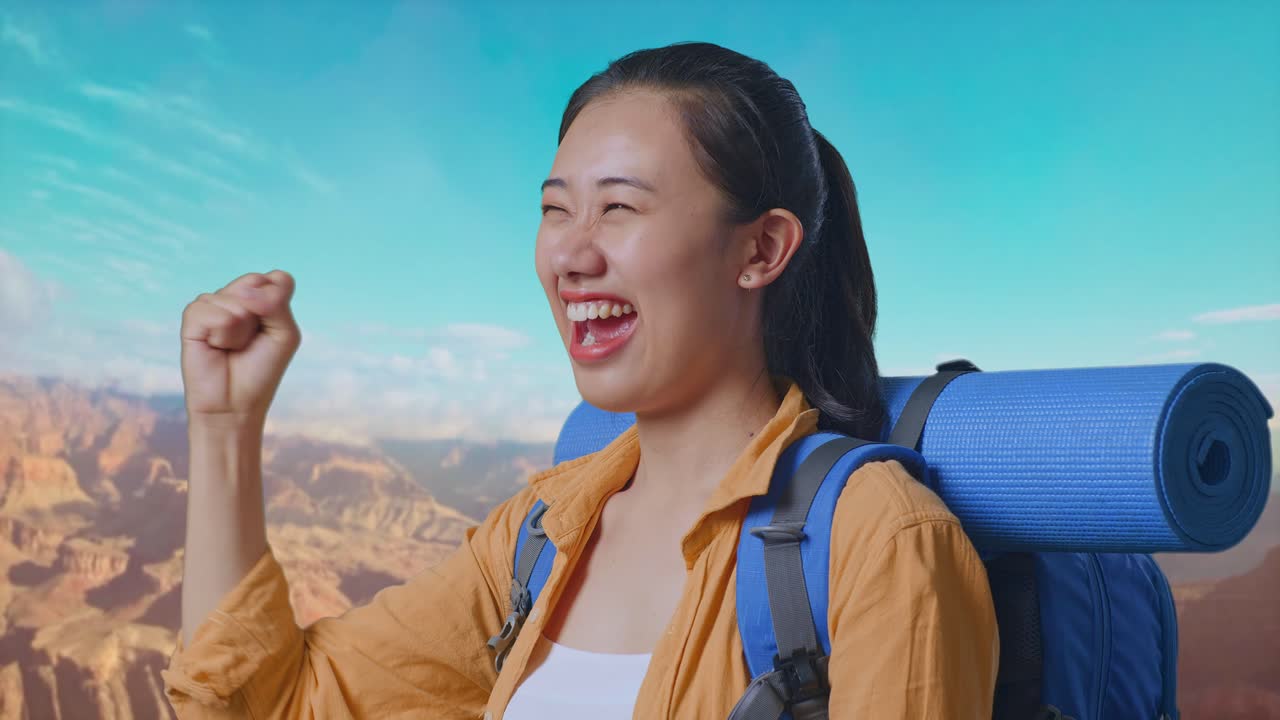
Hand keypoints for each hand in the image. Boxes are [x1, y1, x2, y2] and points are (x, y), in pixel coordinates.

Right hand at [180, 270, 301, 426]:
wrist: (234, 403)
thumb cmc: (261, 369)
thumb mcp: (285, 334)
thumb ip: (276, 303)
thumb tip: (245, 291)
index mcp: (263, 298)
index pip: (278, 278)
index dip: (279, 304)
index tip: (273, 330)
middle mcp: (237, 297)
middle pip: (255, 281)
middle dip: (260, 314)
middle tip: (251, 340)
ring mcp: (214, 305)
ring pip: (234, 298)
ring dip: (240, 329)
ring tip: (233, 347)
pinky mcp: (193, 317)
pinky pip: (211, 311)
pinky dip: (221, 333)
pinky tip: (216, 346)